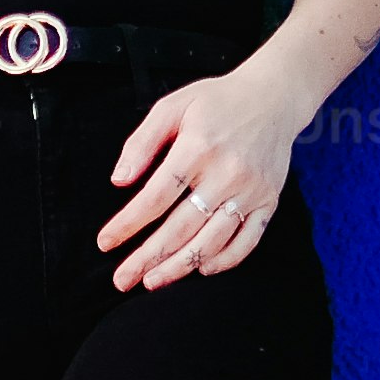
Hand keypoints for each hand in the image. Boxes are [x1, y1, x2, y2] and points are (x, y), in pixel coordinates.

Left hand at [95, 68, 302, 285]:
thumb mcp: (172, 106)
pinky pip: (248, 240)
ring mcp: (251, 190)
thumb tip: (119, 180)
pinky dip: (225, 260)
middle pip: (181, 227)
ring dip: (180, 266)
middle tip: (122, 279)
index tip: (105, 242)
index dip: (128, 224)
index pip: (156, 196)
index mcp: (197, 148)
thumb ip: (142, 142)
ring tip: (152, 281)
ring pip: (213, 240)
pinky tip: (202, 268)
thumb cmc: (216, 102)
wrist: (273, 97)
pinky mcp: (269, 200)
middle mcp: (226, 173)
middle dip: (148, 257)